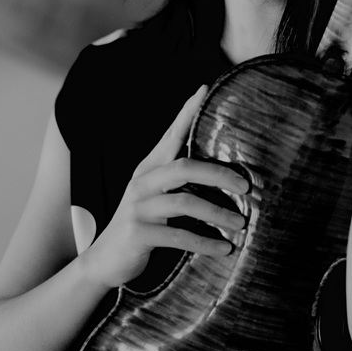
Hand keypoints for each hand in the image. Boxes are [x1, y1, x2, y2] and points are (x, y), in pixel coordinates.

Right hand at [81, 86, 249, 289]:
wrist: (105, 260)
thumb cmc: (141, 225)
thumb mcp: (154, 197)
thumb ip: (177, 181)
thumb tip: (221, 173)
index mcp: (149, 169)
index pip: (170, 135)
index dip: (186, 112)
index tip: (204, 90)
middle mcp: (142, 182)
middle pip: (184, 168)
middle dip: (218, 175)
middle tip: (246, 187)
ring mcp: (138, 207)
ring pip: (185, 202)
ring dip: (218, 215)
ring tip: (241, 225)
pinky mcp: (138, 232)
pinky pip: (179, 236)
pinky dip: (205, 243)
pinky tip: (224, 249)